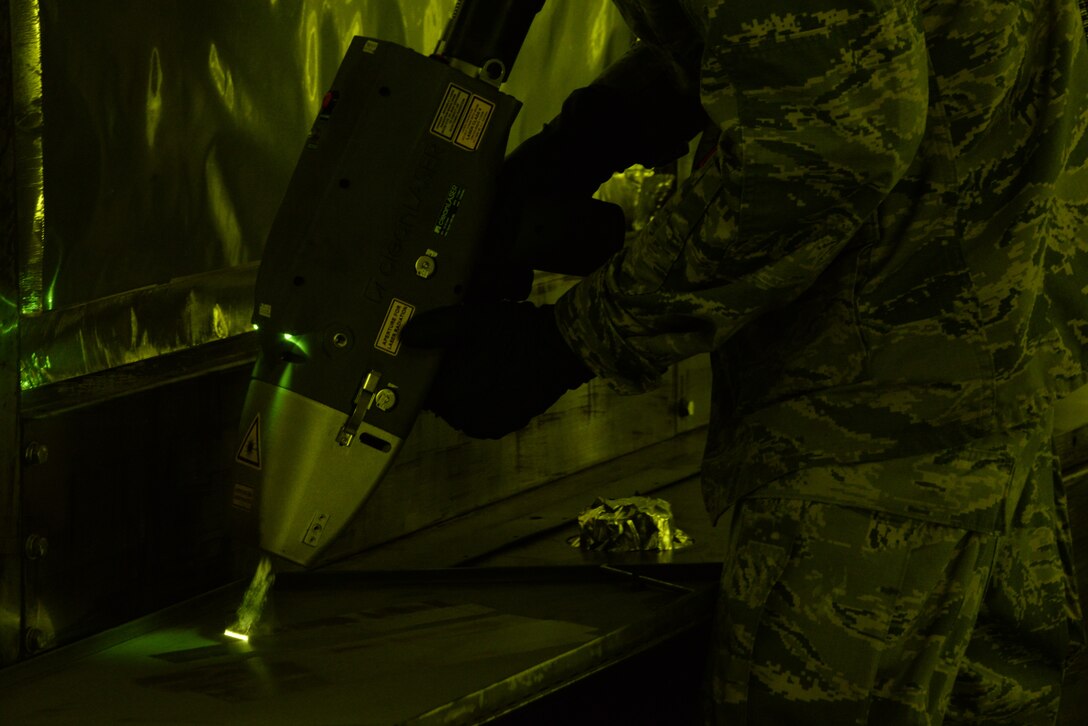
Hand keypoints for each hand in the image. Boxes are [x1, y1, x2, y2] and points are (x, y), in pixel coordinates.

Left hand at [400, 301, 593, 438]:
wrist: (562, 349)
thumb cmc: (515, 333)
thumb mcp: (471, 320)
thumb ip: (434, 329)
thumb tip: (404, 336)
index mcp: (451, 395)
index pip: (422, 388)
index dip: (426, 370)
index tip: (435, 354)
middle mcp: (465, 418)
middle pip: (441, 398)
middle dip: (447, 379)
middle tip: (462, 353)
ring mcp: (487, 425)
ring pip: (462, 406)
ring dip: (465, 389)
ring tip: (482, 363)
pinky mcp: (507, 426)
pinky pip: (482, 413)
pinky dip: (484, 398)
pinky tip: (496, 377)